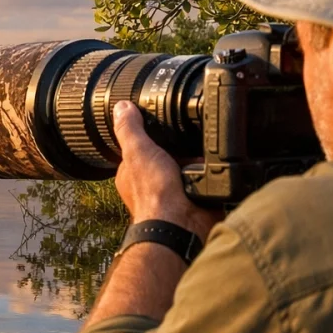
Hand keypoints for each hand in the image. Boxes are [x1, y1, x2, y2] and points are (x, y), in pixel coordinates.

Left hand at [112, 101, 223, 240]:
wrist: (181, 225)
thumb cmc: (154, 196)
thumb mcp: (138, 152)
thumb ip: (130, 129)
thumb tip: (121, 107)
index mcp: (134, 172)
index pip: (140, 146)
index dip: (150, 133)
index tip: (160, 118)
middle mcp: (153, 182)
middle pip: (168, 153)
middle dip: (178, 145)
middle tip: (185, 134)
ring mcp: (175, 190)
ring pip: (189, 164)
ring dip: (196, 158)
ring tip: (198, 152)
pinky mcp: (197, 196)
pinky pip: (207, 176)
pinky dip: (210, 171)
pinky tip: (211, 165)